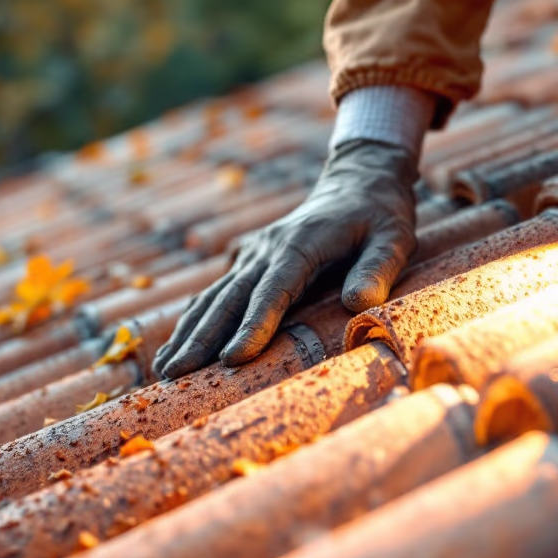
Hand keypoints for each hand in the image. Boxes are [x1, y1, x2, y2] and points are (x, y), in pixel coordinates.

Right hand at [153, 139, 419, 378]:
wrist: (360, 180)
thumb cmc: (381, 214)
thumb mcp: (393, 238)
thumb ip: (378, 269)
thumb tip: (358, 306)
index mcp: (301, 244)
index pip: (272, 290)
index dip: (252, 325)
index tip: (232, 359)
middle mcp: (268, 248)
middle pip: (229, 298)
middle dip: (200, 338)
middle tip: (175, 376)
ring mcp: (256, 252)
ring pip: (215, 295)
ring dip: (188, 332)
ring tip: (164, 370)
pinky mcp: (251, 258)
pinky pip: (219, 291)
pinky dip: (195, 318)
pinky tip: (177, 344)